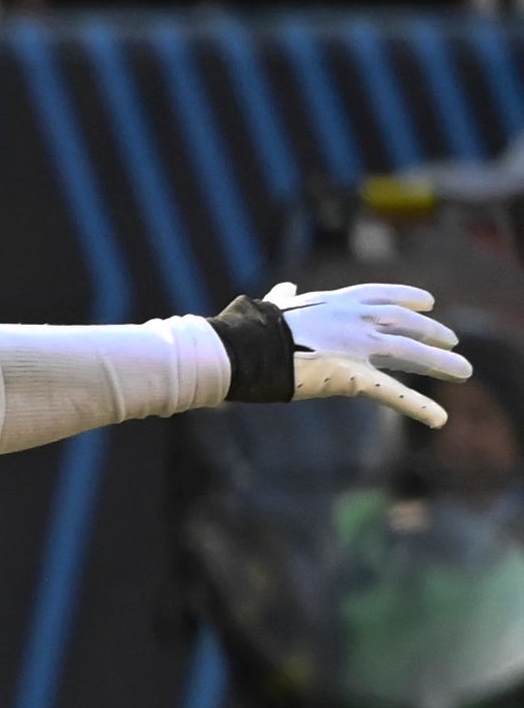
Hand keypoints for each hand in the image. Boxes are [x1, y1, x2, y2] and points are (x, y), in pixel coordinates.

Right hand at [266, 281, 465, 425]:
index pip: (382, 295)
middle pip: (405, 323)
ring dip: (439, 363)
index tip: (429, 302)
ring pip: (410, 352)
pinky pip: (392, 393)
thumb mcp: (273, 306)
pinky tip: (439, 419)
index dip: (408, 298)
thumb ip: (284, 298)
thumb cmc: (250, 328)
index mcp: (335, 302)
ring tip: (463, 372)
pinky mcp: (353, 376)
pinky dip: (417, 406)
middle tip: (451, 341)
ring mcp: (358, 346)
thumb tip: (283, 289)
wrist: (244, 346)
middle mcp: (355, 320)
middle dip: (431, 331)